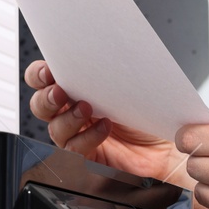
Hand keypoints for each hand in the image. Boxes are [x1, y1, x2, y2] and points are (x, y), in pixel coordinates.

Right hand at [24, 60, 186, 182]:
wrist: (169, 145)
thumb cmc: (149, 112)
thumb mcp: (128, 85)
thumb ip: (107, 73)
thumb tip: (97, 52)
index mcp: (79, 88)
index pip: (45, 79)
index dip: (39, 75)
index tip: (48, 71)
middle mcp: (73, 111)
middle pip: (41, 105)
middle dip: (46, 97)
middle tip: (60, 92)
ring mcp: (78, 135)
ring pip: (54, 128)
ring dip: (68, 117)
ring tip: (86, 109)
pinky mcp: (87, 156)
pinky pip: (74, 148)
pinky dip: (87, 137)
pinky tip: (104, 128)